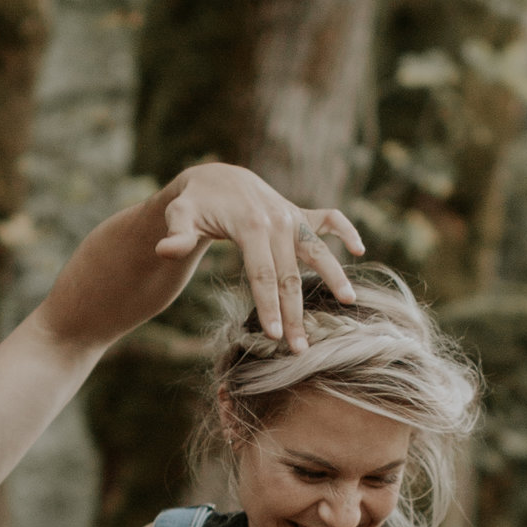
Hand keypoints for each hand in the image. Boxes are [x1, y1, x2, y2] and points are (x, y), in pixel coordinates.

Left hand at [155, 164, 363, 353]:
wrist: (216, 177)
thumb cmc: (194, 203)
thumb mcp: (180, 214)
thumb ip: (177, 234)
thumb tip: (166, 250)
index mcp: (251, 225)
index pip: (262, 272)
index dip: (269, 304)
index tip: (274, 336)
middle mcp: (277, 220)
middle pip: (289, 273)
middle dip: (295, 312)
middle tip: (301, 349)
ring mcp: (291, 216)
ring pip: (317, 250)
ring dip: (334, 275)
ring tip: (348, 302)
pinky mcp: (299, 214)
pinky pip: (329, 219)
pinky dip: (345, 230)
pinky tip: (360, 249)